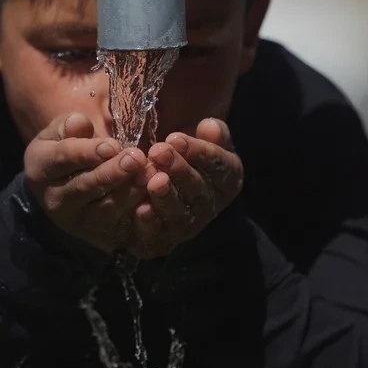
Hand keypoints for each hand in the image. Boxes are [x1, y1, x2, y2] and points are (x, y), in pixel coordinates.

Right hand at [24, 113, 149, 252]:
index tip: (112, 145)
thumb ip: (69, 126)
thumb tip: (80, 123)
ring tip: (149, 175)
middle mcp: (55, 199)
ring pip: (104, 209)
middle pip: (85, 186)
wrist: (61, 188)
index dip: (88, 152)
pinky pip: (119, 228)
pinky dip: (137, 217)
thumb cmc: (65, 151)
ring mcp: (76, 221)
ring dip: (129, 193)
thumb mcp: (59, 134)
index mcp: (40, 168)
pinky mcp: (97, 235)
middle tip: (136, 159)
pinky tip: (152, 202)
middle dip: (113, 173)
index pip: (63, 158)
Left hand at [130, 118, 244, 258]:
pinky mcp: (165, 241)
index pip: (219, 166)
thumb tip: (209, 126)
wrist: (157, 181)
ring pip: (180, 213)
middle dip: (179, 170)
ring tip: (153, 180)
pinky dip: (151, 225)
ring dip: (167, 197)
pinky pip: (159, 236)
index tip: (176, 138)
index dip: (199, 152)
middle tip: (158, 151)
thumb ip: (211, 132)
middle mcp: (210, 206)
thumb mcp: (201, 139)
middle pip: (198, 189)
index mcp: (226, 179)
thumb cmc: (183, 154)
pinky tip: (140, 210)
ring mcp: (189, 226)